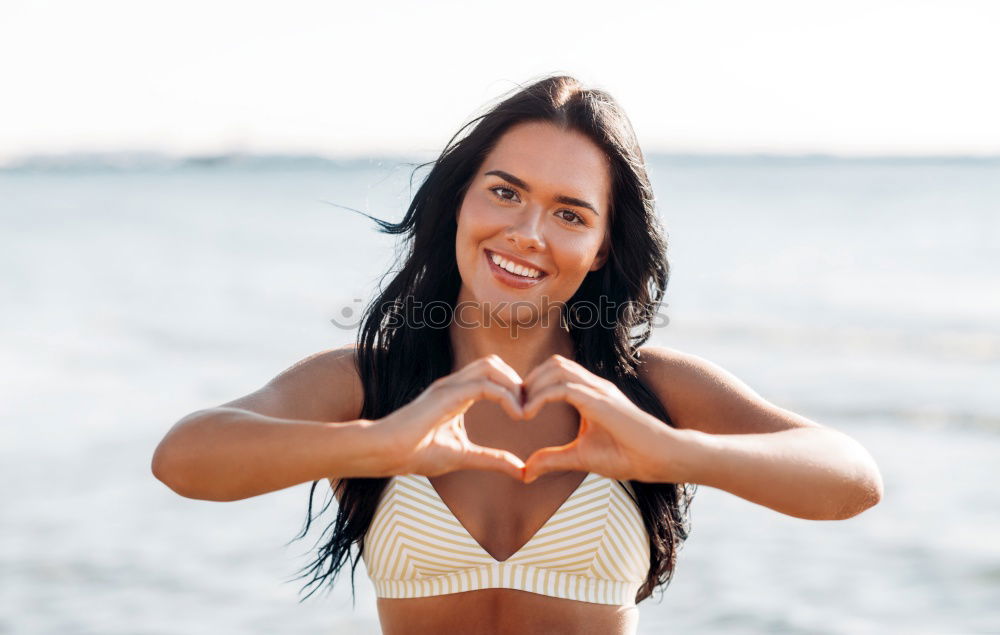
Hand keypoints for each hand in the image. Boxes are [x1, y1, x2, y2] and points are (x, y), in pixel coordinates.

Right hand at [376, 355, 526, 480]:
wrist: (385, 453)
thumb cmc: (416, 454)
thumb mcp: (465, 456)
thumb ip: (493, 459)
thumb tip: (522, 471)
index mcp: (457, 394)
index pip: (492, 374)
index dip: (514, 388)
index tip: (527, 412)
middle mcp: (454, 384)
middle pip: (494, 363)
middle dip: (517, 382)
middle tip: (528, 409)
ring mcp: (448, 385)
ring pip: (491, 365)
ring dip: (513, 385)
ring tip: (522, 412)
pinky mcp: (446, 394)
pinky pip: (484, 385)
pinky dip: (506, 396)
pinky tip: (515, 415)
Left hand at [520, 354, 683, 483]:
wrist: (660, 459)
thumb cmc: (629, 456)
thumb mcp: (580, 457)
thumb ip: (552, 459)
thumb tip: (526, 471)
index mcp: (591, 393)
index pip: (556, 372)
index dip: (533, 385)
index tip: (517, 408)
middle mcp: (595, 385)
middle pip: (554, 364)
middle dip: (529, 380)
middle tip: (514, 406)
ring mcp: (599, 390)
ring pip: (556, 369)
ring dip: (532, 386)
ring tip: (520, 410)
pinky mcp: (600, 401)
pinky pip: (563, 388)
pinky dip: (540, 397)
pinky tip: (528, 415)